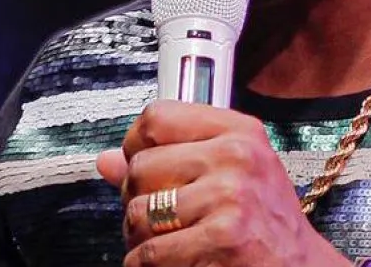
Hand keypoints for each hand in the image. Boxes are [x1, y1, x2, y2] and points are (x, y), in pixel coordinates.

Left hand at [96, 100, 351, 266]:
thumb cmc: (265, 223)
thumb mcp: (231, 175)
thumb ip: (170, 160)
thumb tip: (105, 160)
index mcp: (239, 131)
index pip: (157, 118)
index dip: (134, 145)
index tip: (139, 166)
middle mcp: (236, 156)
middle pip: (140, 168)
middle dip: (136, 200)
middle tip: (157, 218)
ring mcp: (230, 196)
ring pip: (139, 214)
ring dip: (140, 239)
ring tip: (165, 243)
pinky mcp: (224, 237)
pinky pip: (150, 253)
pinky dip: (146, 265)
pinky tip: (172, 263)